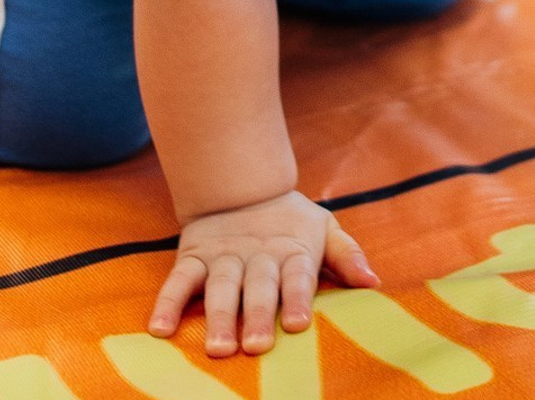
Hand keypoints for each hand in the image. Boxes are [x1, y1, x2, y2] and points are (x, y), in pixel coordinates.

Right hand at [148, 189, 376, 357]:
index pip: (298, 276)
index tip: (299, 324)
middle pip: (259, 286)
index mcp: (292, 250)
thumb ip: (346, 255)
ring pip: (220, 287)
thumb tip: (373, 282)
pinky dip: (168, 302)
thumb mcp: (323, 229)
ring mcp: (223, 257)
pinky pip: (178, 280)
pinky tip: (161, 329)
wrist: (242, 186)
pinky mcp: (193, 257)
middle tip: (257, 345)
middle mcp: (257, 255)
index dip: (298, 298)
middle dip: (258, 315)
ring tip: (218, 347)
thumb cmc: (290, 223)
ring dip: (219, 316)